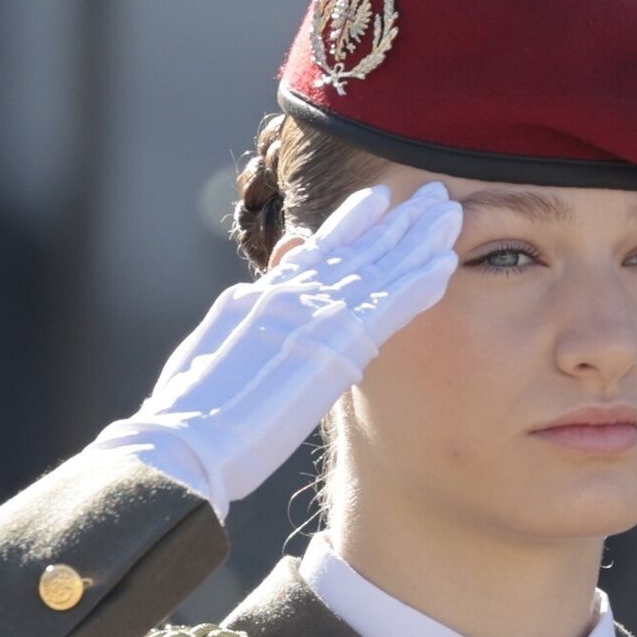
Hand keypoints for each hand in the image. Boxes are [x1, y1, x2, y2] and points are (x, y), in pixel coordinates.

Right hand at [95, 182, 462, 516]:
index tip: (380, 199)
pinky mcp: (334, 349)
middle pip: (358, 251)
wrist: (186, 439)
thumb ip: (248, 312)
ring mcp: (314, 318)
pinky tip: (447, 264)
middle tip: (434, 197)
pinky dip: (418, 284)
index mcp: (264, 297)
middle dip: (398, 223)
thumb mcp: (215, 344)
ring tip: (449, 215)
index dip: (353, 222)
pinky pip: (389, 307)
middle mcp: (293, 297)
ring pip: (380, 269)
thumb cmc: (190, 409)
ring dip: (418, 242)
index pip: (319, 250)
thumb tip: (263, 290)